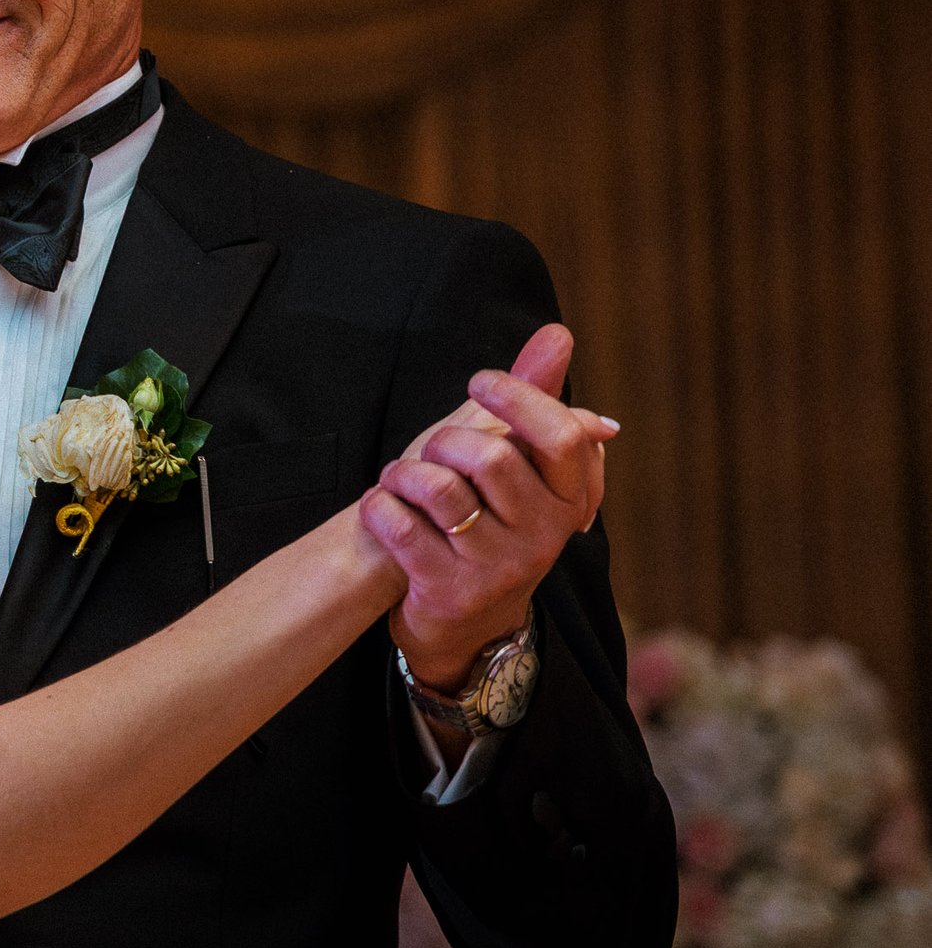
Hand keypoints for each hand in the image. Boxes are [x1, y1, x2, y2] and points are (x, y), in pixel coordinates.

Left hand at [358, 324, 616, 691]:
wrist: (457, 614)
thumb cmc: (482, 516)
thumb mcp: (511, 458)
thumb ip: (534, 397)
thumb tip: (558, 333)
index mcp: (569, 498)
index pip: (561, 434)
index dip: (515, 397)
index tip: (478, 383)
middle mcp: (544, 536)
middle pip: (488, 454)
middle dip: (441, 442)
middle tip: (430, 455)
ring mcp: (499, 568)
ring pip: (438, 488)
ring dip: (402, 474)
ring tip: (401, 484)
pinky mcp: (450, 592)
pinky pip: (399, 526)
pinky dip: (378, 508)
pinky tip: (385, 513)